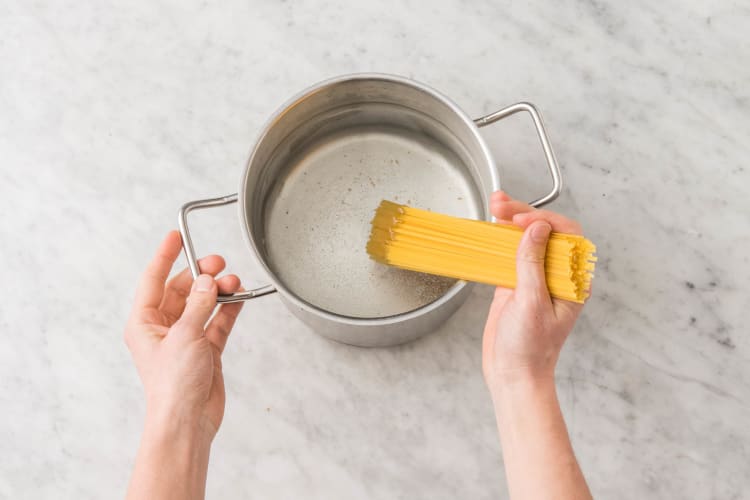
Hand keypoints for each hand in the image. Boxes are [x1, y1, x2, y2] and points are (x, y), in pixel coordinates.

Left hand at [124, 230, 243, 439]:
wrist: (188, 421)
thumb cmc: (173, 386)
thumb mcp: (185, 336)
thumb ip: (199, 305)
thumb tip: (207, 281)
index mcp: (144, 323)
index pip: (153, 280)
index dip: (165, 256)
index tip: (176, 236)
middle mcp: (163, 329)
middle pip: (182, 290)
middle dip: (200, 275)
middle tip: (218, 263)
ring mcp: (186, 339)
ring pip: (203, 304)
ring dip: (217, 292)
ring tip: (233, 283)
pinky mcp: (205, 350)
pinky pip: (217, 321)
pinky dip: (228, 309)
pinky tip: (239, 298)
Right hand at [482, 191, 586, 393]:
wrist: (513, 376)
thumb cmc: (530, 350)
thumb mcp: (532, 304)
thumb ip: (533, 264)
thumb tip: (537, 229)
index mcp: (571, 281)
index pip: (566, 236)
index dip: (544, 222)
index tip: (522, 220)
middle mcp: (555, 276)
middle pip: (543, 233)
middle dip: (523, 214)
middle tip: (500, 204)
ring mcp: (534, 279)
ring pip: (524, 240)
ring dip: (509, 222)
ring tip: (493, 206)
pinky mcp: (514, 285)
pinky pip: (508, 255)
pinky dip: (497, 241)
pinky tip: (488, 229)